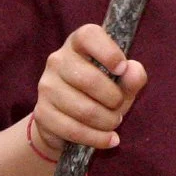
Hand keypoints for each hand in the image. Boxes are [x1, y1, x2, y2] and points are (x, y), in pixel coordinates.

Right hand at [32, 24, 146, 153]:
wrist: (69, 121)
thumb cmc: (102, 93)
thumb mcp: (122, 83)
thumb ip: (133, 75)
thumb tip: (132, 71)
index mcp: (78, 43)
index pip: (88, 35)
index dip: (108, 51)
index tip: (121, 68)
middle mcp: (57, 60)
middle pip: (88, 79)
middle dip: (113, 99)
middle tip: (119, 107)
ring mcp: (46, 86)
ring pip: (83, 109)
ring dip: (107, 121)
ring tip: (113, 122)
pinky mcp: (42, 113)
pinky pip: (73, 129)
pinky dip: (97, 138)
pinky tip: (110, 139)